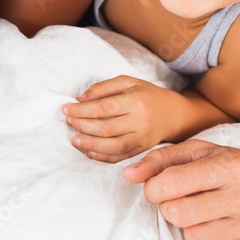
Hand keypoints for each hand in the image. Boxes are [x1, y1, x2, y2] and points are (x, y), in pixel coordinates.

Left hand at [62, 75, 188, 162]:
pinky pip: (121, 157)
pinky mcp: (142, 150)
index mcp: (136, 101)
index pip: (103, 108)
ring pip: (113, 146)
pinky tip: (90, 153)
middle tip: (68, 122)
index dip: (82, 110)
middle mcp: (141, 121)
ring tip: (74, 140)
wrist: (173, 114)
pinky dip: (104, 157)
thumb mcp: (129, 82)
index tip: (66, 109)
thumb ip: (104, 88)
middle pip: (106, 128)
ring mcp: (142, 138)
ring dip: (91, 144)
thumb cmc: (147, 95)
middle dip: (83, 126)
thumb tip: (80, 99)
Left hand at [122, 139, 239, 239]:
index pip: (171, 184)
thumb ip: (162, 159)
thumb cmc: (237, 165)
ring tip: (207, 211)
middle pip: (178, 215)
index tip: (158, 188)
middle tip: (182, 200)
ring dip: (192, 226)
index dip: (154, 189)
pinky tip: (226, 223)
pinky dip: (213, 239)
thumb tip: (128, 174)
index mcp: (230, 165)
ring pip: (193, 238)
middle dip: (171, 209)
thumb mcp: (203, 151)